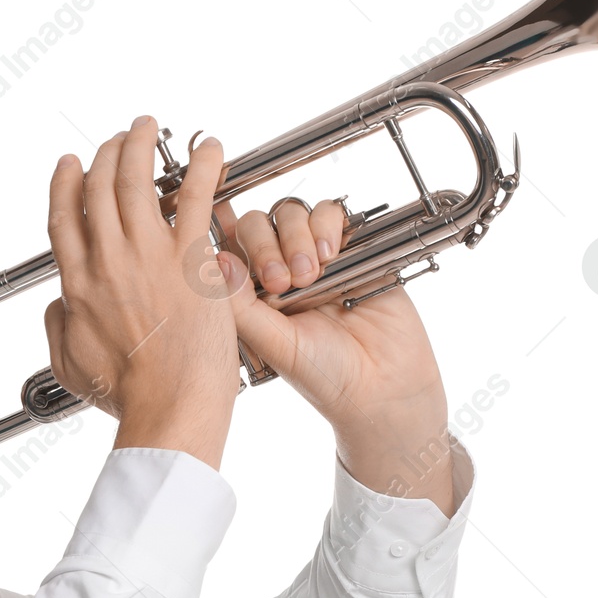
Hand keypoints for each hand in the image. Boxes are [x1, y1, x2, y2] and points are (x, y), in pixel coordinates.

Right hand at [44, 115, 241, 468]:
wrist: (170, 403)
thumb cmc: (129, 394)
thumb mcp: (70, 366)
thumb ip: (56, 328)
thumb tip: (56, 306)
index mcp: (78, 283)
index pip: (64, 216)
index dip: (65, 183)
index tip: (70, 164)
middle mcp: (108, 258)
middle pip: (98, 185)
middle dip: (104, 153)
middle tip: (116, 140)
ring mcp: (149, 252)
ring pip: (137, 178)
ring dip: (139, 144)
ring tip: (146, 128)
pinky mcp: (192, 256)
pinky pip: (197, 195)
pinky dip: (204, 165)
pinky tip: (212, 148)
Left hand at [223, 198, 454, 509]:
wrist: (382, 384)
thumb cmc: (323, 374)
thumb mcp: (273, 343)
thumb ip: (240, 305)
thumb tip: (215, 259)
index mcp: (251, 292)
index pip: (227, 246)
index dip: (222, 233)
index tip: (227, 242)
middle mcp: (279, 268)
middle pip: (257, 223)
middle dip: (264, 245)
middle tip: (281, 282)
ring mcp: (313, 255)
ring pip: (290, 213)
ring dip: (295, 236)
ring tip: (310, 274)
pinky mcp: (350, 246)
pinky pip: (329, 213)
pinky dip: (325, 224)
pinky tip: (329, 254)